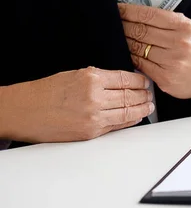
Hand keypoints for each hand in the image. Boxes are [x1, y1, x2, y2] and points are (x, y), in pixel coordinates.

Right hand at [0, 67, 153, 142]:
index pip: (126, 78)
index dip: (139, 81)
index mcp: (91, 78)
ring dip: (142, 109)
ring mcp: (94, 117)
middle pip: (130, 96)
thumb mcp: (74, 75)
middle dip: (144, 95)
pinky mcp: (91, 132)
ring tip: (149, 105)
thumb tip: (122, 82)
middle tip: (150, 94)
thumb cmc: (45, 92)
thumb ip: (99, 78)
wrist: (24, 111)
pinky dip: (130, 120)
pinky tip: (137, 116)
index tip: (144, 82)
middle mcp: (95, 97)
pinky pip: (118, 126)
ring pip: (128, 112)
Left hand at [119, 3, 190, 98]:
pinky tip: (128, 53)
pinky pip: (140, 64)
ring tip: (118, 37)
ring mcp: (172, 62)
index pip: (148, 15)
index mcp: (183, 26)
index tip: (117, 9)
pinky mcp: (166, 78)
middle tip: (113, 23)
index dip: (128, 11)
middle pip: (140, 31)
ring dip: (124, 42)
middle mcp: (179, 43)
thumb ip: (166, 21)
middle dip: (123, 26)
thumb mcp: (188, 28)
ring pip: (137, 48)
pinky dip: (131, 57)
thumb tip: (135, 14)